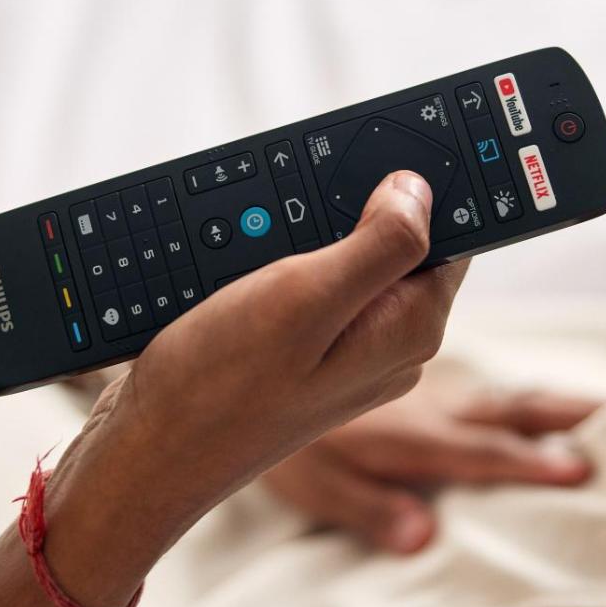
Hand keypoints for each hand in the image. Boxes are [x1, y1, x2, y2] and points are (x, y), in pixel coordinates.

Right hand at [40, 172, 470, 606]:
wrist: (152, 451)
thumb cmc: (221, 386)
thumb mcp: (306, 297)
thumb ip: (379, 243)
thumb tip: (420, 190)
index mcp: (409, 328)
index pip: (452, 236)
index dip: (428, 189)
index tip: (384, 156)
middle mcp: (388, 345)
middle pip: (400, 244)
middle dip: (358, 209)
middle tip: (302, 200)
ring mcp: (346, 354)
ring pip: (350, 263)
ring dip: (313, 236)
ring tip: (266, 241)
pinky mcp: (305, 357)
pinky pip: (314, 290)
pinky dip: (288, 264)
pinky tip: (251, 264)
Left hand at [263, 380, 605, 553]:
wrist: (263, 372)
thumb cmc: (285, 443)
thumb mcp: (313, 482)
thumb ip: (368, 508)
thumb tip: (425, 539)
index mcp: (412, 434)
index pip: (483, 449)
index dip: (531, 462)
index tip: (582, 471)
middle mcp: (436, 408)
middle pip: (520, 409)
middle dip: (586, 414)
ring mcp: (437, 394)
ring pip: (514, 396)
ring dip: (572, 402)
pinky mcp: (431, 387)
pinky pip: (492, 393)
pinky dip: (534, 398)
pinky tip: (553, 407)